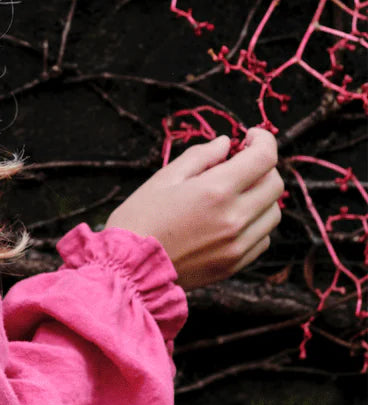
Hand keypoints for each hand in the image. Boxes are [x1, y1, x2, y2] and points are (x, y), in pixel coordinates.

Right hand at [104, 128, 284, 291]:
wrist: (129, 267)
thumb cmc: (139, 218)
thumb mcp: (163, 178)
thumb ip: (199, 156)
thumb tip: (224, 143)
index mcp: (215, 190)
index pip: (264, 158)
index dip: (263, 140)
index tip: (250, 136)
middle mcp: (235, 218)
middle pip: (275, 184)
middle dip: (262, 167)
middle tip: (240, 163)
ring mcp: (238, 244)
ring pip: (273, 213)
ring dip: (261, 196)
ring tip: (234, 193)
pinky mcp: (236, 264)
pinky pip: (263, 238)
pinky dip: (255, 223)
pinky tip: (230, 219)